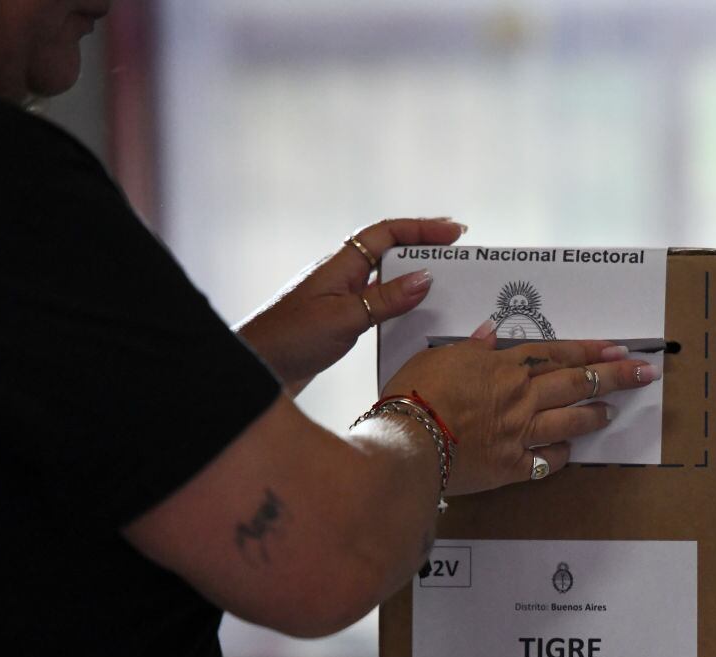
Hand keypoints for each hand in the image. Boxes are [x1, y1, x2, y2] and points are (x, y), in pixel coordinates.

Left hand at [236, 217, 465, 393]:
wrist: (255, 368)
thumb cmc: (290, 339)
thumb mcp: (344, 318)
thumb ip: (385, 299)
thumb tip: (425, 277)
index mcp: (340, 264)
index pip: (387, 233)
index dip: (422, 228)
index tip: (456, 233)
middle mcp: (341, 275)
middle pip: (389, 251)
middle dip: (424, 248)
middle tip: (460, 255)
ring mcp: (339, 298)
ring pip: (385, 279)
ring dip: (414, 279)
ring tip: (447, 286)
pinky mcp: (338, 322)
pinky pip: (377, 305)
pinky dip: (400, 306)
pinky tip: (416, 319)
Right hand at [380, 325, 660, 495]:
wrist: (409, 441)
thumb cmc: (417, 394)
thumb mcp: (440, 357)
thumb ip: (471, 348)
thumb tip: (490, 334)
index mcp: (504, 367)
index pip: (556, 353)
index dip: (589, 350)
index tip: (617, 346)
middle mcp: (521, 397)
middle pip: (576, 382)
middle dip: (615, 376)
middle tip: (644, 373)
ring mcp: (520, 433)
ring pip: (570, 420)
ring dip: (594, 414)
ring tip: (611, 411)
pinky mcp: (511, 466)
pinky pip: (547, 461)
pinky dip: (560, 454)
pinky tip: (568, 452)